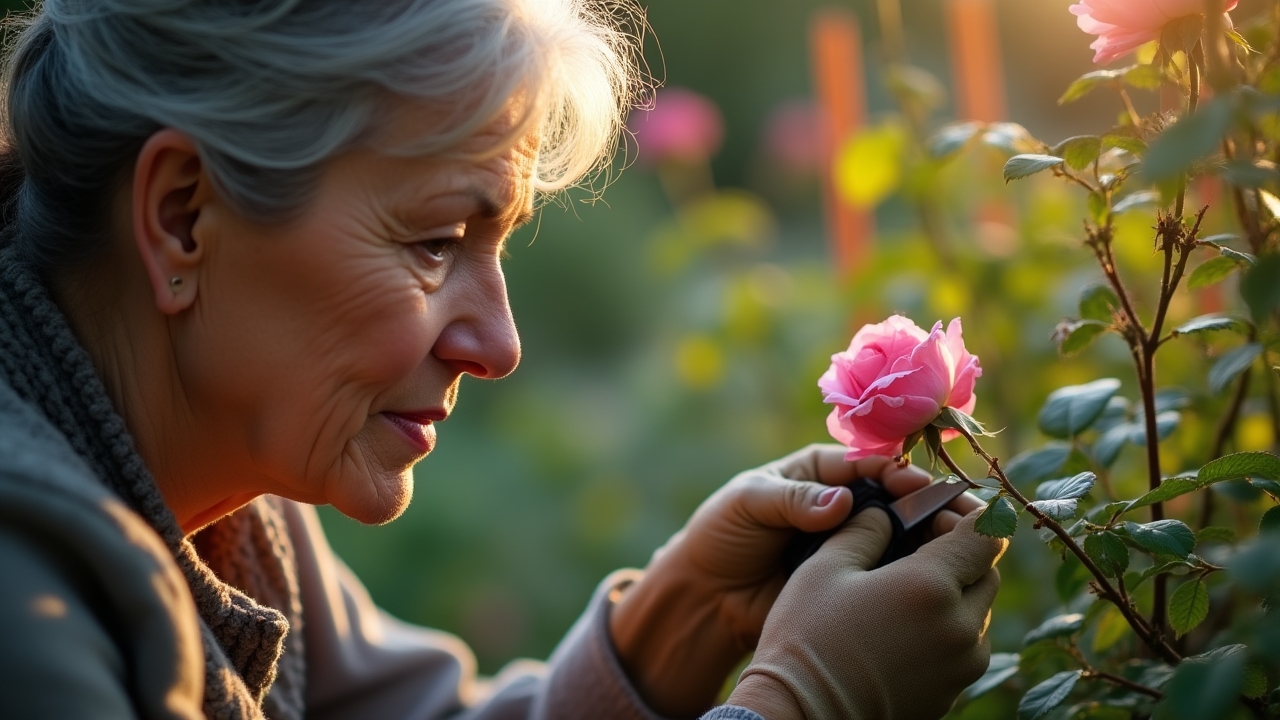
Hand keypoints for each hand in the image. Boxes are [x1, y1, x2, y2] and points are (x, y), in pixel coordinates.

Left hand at [608, 444, 978, 717]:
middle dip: (929, 505)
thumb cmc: (721, 534)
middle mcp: (843, 503)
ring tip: (963, 546)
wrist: (705, 595)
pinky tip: (938, 580)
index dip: (898, 474)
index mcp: (821, 471)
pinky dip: (913, 574)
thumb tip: (839, 502)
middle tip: (963, 516)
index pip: (869, 464)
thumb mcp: (749, 503)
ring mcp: (852, 543)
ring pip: (901, 536)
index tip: (922, 488)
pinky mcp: (853, 579)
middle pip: (896, 498)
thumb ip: (792, 500)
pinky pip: (888, 573)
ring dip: (931, 539)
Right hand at [728, 507, 1006, 719]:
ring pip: (979, 613)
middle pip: (988, 573)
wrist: (801, 715)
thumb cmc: (807, 638)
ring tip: (905, 589)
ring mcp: (961, 667)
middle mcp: (960, 628)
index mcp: (932, 587)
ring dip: (955, 592)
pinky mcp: (951, 693)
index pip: (985, 534)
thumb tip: (888, 513)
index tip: (935, 513)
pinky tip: (902, 625)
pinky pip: (965, 647)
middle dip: (961, 553)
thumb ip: (866, 529)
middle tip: (917, 546)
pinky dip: (946, 628)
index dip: (965, 514)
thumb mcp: (826, 567)